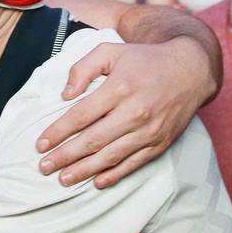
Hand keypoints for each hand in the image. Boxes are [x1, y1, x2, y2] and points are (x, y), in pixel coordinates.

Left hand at [37, 37, 205, 187]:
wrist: (191, 69)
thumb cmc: (145, 59)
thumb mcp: (111, 50)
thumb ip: (84, 67)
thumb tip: (65, 94)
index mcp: (119, 88)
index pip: (81, 115)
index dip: (58, 131)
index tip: (40, 144)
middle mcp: (134, 112)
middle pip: (92, 140)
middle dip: (65, 156)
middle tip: (44, 167)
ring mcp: (149, 130)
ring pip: (111, 156)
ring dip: (84, 170)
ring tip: (63, 179)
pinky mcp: (160, 142)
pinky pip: (134, 163)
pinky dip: (114, 175)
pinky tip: (96, 182)